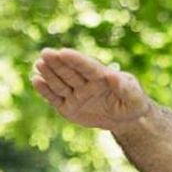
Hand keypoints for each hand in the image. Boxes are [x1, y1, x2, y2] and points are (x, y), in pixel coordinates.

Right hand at [32, 48, 150, 130]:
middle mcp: (85, 83)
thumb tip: (113, 76)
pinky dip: (45, 91)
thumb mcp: (135, 98)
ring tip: (39, 64)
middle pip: (70, 72)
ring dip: (49, 74)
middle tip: (46, 53)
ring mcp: (75, 94)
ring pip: (60, 83)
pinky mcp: (68, 107)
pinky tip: (36, 80)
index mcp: (102, 77)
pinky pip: (55, 98)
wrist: (126, 119)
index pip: (87, 67)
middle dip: (58, 63)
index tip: (64, 52)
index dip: (77, 60)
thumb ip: (126, 88)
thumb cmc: (134, 104)